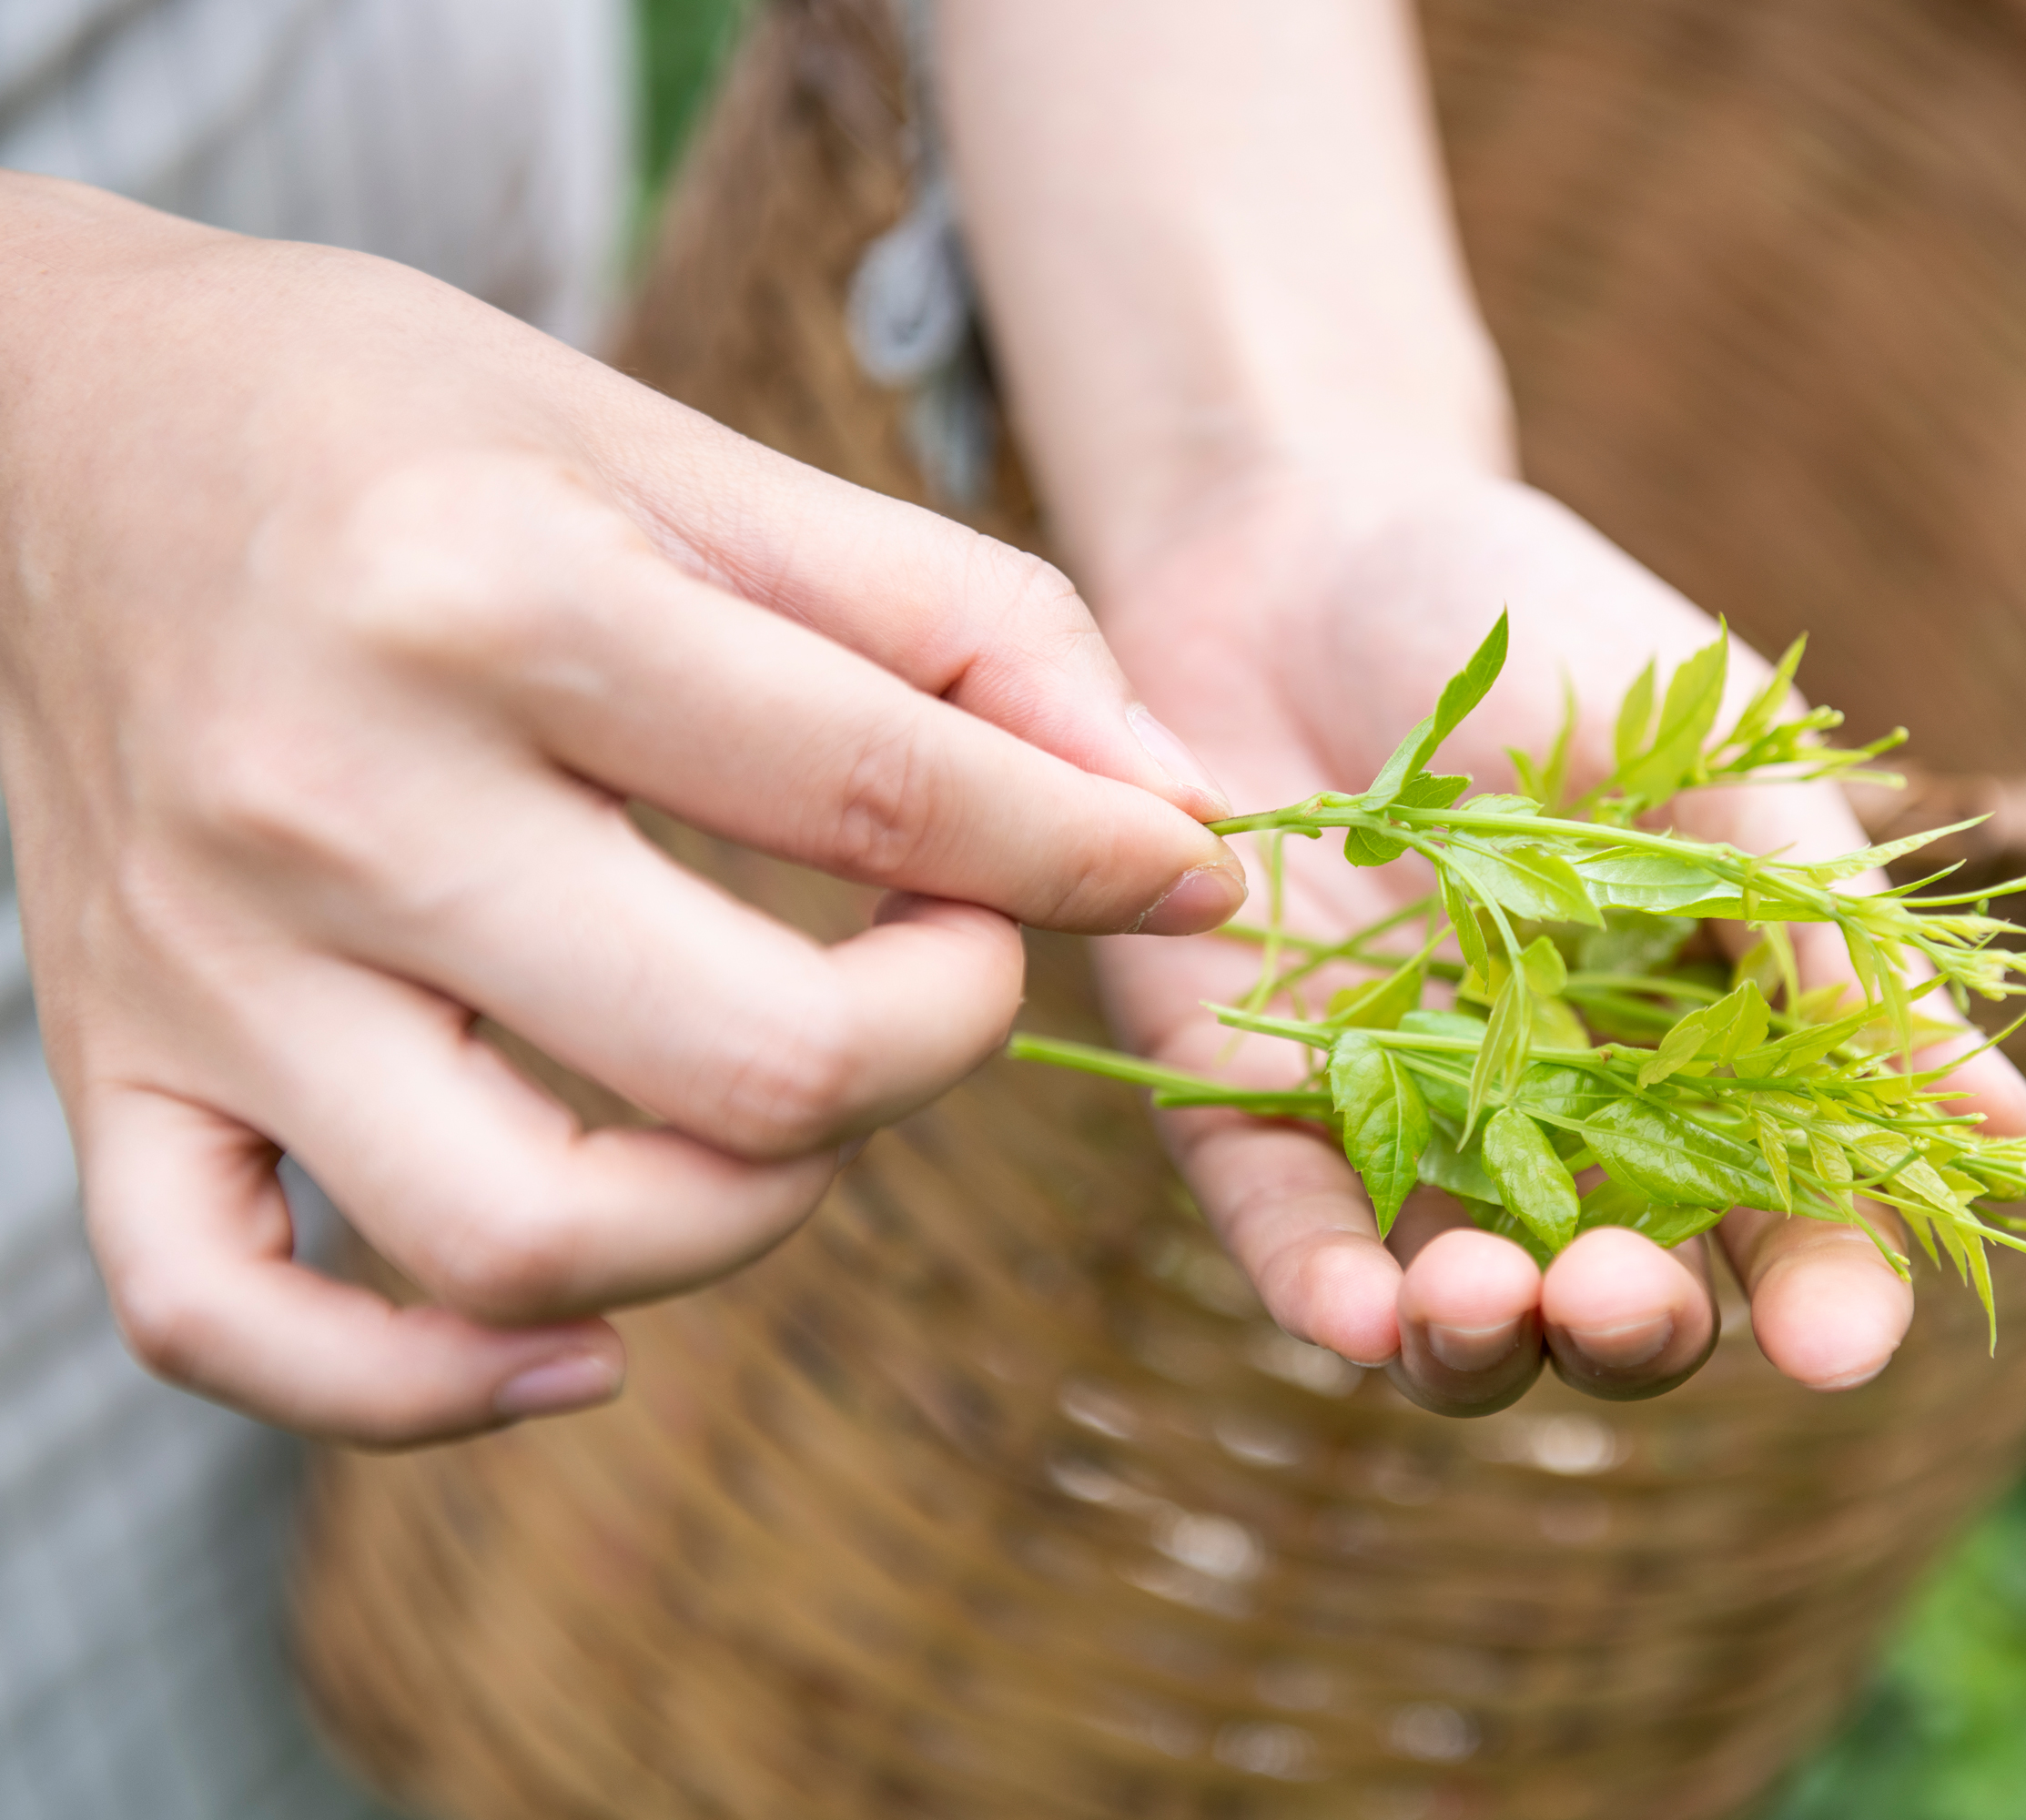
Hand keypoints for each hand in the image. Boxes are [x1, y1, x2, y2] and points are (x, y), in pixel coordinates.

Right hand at [0, 178, 1241, 1443]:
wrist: (61, 413)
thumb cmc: (408, 424)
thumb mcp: (691, 456)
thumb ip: (953, 614)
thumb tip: (1166, 787)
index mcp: (497, 600)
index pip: (883, 795)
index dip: (1092, 854)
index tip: (1175, 865)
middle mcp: (334, 797)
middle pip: (742, 1066)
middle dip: (937, 1042)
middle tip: (959, 960)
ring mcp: (205, 964)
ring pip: (521, 1239)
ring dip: (744, 1222)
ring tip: (798, 1110)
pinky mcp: (120, 1065)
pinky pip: (230, 1322)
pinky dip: (421, 1386)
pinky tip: (583, 1338)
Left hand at [1093, 466, 2025, 1414]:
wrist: (1305, 536)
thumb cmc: (1544, 633)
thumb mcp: (1713, 764)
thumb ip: (1830, 931)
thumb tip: (2014, 1117)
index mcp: (1709, 1051)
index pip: (1788, 1219)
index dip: (1823, 1294)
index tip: (1838, 1342)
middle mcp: (1564, 1120)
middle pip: (1624, 1297)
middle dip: (1637, 1330)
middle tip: (1626, 1298)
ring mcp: (1400, 1120)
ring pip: (1456, 1307)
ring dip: (1478, 1343)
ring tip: (1482, 1299)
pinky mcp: (1247, 1097)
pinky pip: (1283, 1223)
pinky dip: (1321, 1285)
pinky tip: (1359, 1314)